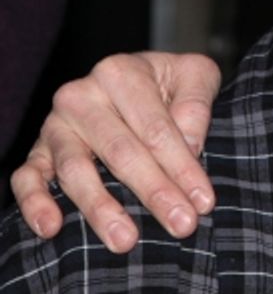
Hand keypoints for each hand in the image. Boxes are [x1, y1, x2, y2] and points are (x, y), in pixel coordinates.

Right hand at [9, 51, 220, 252]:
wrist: (140, 79)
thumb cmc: (171, 82)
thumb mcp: (196, 75)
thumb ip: (196, 105)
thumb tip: (188, 149)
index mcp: (122, 73)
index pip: (156, 129)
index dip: (182, 167)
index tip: (203, 202)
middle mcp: (82, 96)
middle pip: (120, 152)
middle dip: (154, 192)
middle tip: (181, 224)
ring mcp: (56, 124)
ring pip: (74, 170)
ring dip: (100, 208)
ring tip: (126, 240)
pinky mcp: (38, 150)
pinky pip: (27, 177)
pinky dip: (35, 202)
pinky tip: (52, 227)